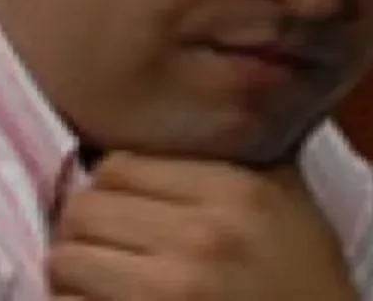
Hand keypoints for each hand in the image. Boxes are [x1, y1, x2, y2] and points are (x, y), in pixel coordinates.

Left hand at [48, 152, 359, 299]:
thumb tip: (197, 93)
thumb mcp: (289, 200)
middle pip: (85, 209)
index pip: (118, 165)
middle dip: (84, 229)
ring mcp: (172, 291)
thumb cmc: (306, 283)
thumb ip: (244, 144)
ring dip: (74, 272)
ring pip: (66, 260)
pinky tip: (102, 300)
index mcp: (234, 192)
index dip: (108, 187)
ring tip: (99, 279)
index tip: (118, 208)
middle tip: (101, 246)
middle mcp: (202, 237)